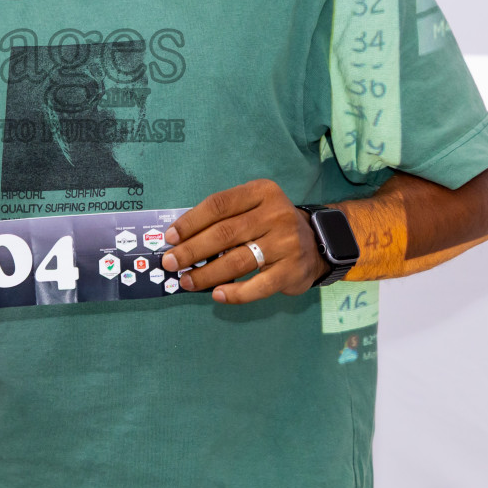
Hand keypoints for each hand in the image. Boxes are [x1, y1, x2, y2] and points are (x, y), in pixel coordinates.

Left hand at [159, 179, 328, 303]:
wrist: (317, 243)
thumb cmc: (270, 225)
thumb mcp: (253, 208)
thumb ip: (223, 218)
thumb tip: (181, 239)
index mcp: (261, 192)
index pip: (219, 204)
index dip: (191, 221)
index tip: (170, 237)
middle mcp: (275, 214)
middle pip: (225, 233)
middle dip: (192, 250)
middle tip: (171, 262)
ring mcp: (286, 243)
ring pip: (238, 260)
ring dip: (207, 274)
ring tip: (186, 281)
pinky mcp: (292, 270)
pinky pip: (258, 285)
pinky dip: (235, 293)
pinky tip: (216, 295)